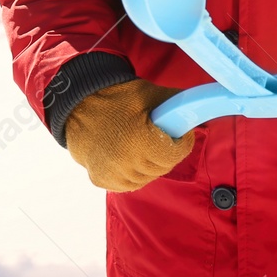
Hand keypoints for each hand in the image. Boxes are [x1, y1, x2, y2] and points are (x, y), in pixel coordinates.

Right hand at [64, 79, 194, 191]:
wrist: (76, 104)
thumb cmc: (116, 96)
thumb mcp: (149, 93)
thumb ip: (177, 103)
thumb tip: (199, 110)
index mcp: (140, 141)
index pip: (175, 155)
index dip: (181, 142)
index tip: (179, 133)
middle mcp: (126, 163)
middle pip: (162, 167)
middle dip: (166, 152)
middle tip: (159, 136)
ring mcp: (112, 174)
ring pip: (147, 178)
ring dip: (150, 164)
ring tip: (142, 145)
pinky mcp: (101, 180)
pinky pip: (128, 183)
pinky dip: (132, 172)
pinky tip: (127, 155)